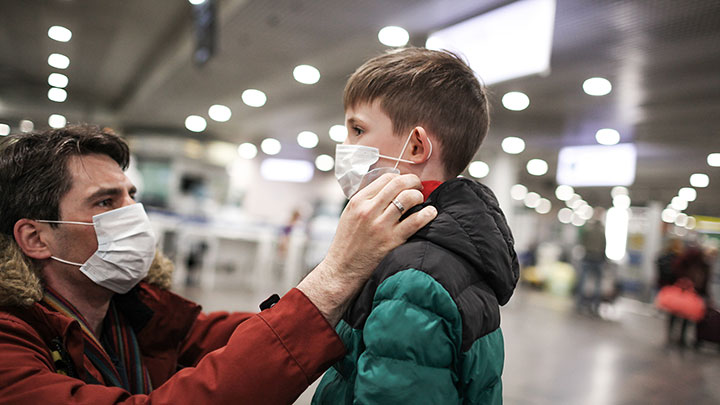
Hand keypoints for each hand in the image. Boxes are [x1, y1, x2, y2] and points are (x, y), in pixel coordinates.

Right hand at [297, 173, 436, 324]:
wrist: (343, 270)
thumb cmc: (347, 243)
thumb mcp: (350, 215)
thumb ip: (367, 201)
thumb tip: (388, 188)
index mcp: (358, 202)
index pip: (386, 178)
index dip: (402, 177)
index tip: (407, 183)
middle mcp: (369, 211)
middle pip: (399, 184)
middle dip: (414, 182)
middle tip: (419, 187)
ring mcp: (381, 226)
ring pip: (408, 199)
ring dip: (419, 196)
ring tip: (422, 201)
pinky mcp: (392, 241)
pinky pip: (416, 221)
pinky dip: (427, 214)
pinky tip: (430, 213)